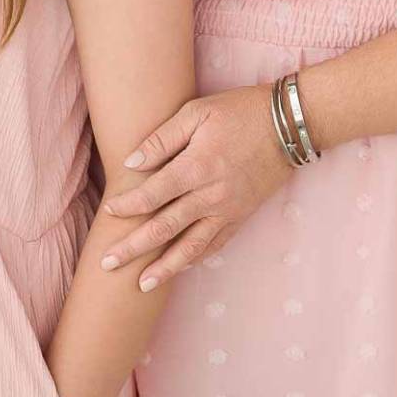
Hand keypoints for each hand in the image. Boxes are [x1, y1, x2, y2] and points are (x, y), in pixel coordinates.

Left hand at [99, 85, 291, 290]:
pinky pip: (215, 244)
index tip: (108, 213)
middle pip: (165, 228)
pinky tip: (179, 267)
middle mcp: (211, 195)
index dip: (128, 206)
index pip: (152, 194)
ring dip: (164, 267)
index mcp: (196, 167)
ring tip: (141, 285)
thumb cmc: (238, 111)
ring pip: (190, 247)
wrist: (288, 125)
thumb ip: (162, 139)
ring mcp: (228, 210)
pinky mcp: (241, 216)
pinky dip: (195, 258)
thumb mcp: (196, 112)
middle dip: (134, 248)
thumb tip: (132, 164)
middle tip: (108, 264)